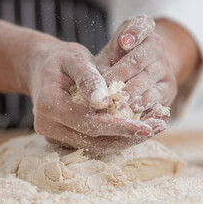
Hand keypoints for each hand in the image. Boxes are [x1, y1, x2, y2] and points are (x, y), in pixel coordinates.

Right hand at [29, 40, 159, 153]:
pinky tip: (139, 125)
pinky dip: (117, 136)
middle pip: (95, 141)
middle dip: (129, 136)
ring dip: (127, 139)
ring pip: (97, 145)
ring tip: (156, 126)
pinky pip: (94, 142)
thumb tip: (104, 101)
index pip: (88, 123)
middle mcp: (48, 127)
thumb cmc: (60, 60)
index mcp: (48, 105)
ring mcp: (55, 136)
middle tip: (159, 126)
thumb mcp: (75, 58)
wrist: (43, 69)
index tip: (148, 125)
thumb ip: (88, 77)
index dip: (119, 126)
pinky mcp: (64, 138)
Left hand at [96, 15, 176, 120]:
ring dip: (133, 91)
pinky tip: (133, 110)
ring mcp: (165, 66)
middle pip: (140, 58)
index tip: (123, 41)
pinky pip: (158, 96)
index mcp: (142, 29)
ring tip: (119, 102)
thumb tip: (93, 86)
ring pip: (148, 78)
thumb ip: (102, 64)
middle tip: (108, 86)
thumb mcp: (108, 55)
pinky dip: (145, 103)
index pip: (142, 25)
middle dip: (123, 73)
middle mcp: (157, 45)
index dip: (134, 33)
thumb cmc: (117, 61)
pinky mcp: (170, 87)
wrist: (142, 71)